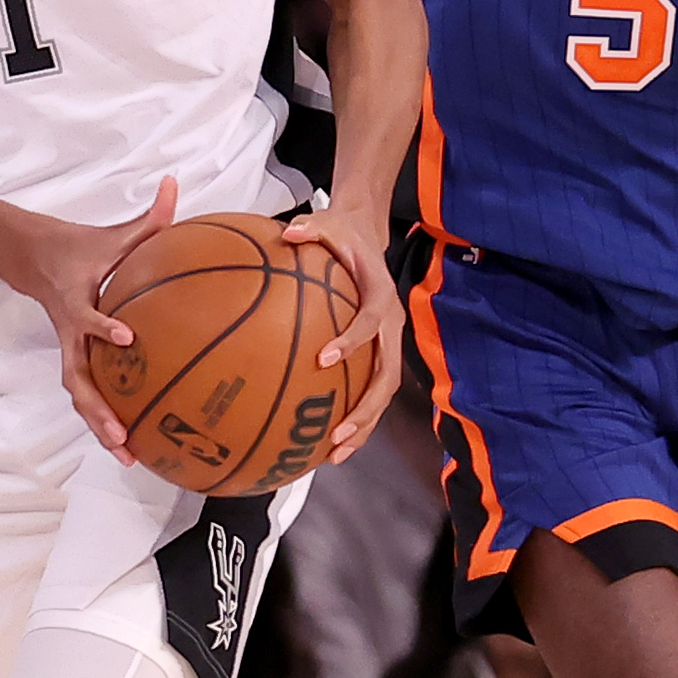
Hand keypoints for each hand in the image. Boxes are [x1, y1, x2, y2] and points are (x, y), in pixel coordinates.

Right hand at [0, 177, 177, 456]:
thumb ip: (148, 218)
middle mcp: (69, 332)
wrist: (29, 257)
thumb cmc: (76, 247)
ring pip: (79, 393)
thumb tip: (175, 184)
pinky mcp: (75, 357)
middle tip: (122, 436)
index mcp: (75, 301)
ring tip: (128, 454)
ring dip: (99, 424)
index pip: (87, 317)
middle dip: (97, 409)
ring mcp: (70, 348)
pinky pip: (88, 391)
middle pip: (77, 378)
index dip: (103, 327)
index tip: (128, 337)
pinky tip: (131, 441)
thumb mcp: (110, 234)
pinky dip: (104, 417)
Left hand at [275, 205, 404, 463]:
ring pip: (382, 394)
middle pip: (386, 376)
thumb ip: (310, 228)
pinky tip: (325, 443)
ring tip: (334, 455)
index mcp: (381, 296)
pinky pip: (368, 391)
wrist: (367, 237)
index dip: (353, 341)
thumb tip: (286, 234)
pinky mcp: (377, 355)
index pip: (372, 322)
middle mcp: (391, 326)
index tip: (324, 359)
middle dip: (365, 409)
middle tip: (337, 434)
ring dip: (363, 426)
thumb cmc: (342, 234)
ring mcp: (388, 345)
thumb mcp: (327, 222)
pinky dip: (354, 418)